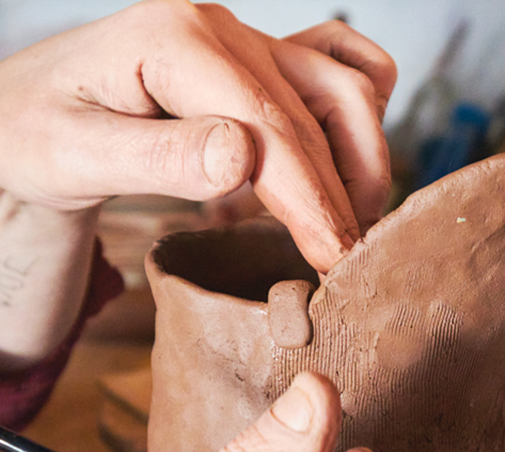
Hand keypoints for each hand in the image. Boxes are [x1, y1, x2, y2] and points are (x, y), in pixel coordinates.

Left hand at [0, 0, 395, 271]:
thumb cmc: (38, 133)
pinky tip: (345, 157)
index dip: (310, 198)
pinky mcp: (254, 64)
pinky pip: (331, 65)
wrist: (28, 111)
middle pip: (315, 113)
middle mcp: (221, 30)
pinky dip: (356, 109)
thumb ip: (158, 156)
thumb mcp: (73, 153)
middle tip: (348, 259)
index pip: (268, 128)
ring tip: (355, 220)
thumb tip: (240, 158)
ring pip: (340, 86)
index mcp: (174, 40)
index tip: (333, 255)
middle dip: (341, 193)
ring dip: (362, 155)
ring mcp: (244, 42)